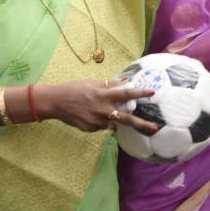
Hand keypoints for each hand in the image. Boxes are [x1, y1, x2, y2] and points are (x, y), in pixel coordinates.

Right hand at [36, 80, 156, 132]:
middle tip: (154, 128)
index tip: (153, 92)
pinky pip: (101, 126)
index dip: (141, 93)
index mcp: (104, 95)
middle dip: (142, 124)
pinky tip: (90, 114)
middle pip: (127, 119)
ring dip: (114, 119)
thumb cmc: (74, 89)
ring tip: (98, 110)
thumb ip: (110, 84)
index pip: (127, 93)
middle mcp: (103, 110)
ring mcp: (96, 121)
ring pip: (113, 123)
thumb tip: (126, 81)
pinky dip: (101, 121)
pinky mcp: (90, 129)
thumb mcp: (92, 83)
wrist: (54, 102)